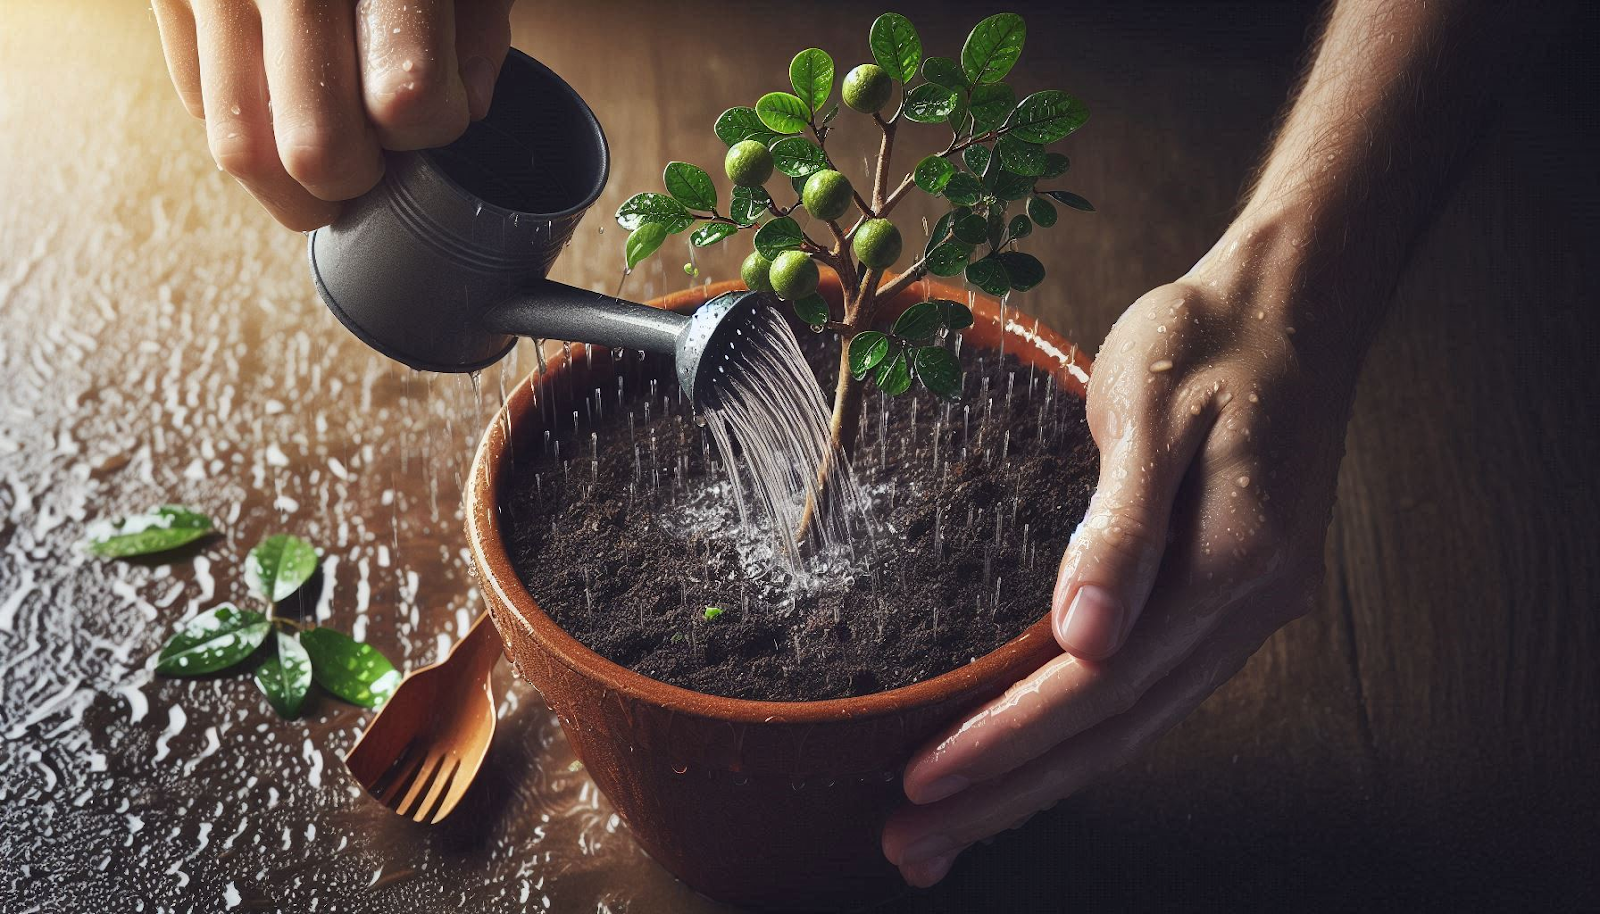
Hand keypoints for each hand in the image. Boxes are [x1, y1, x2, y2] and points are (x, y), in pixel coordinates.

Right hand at [152, 0, 513, 229]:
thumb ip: (478, 29)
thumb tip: (461, 115)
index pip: (407, 98)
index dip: (433, 128)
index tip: (436, 112)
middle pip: (317, 144)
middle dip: (360, 178)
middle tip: (379, 162)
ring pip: (243, 149)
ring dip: (297, 185)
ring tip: (335, 164)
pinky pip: (201, 102)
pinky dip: (251, 128)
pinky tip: (284, 99)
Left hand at [882, 224, 1363, 886]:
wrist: (1288, 308)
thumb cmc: (1203, 342)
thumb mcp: (1148, 412)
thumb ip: (1119, 528)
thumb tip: (1081, 638)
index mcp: (1229, 566)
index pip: (1097, 686)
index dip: (1007, 739)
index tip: (922, 780)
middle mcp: (1245, 611)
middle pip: (1111, 734)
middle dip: (1007, 795)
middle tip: (911, 845)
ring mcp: (1243, 613)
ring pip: (1130, 726)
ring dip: (1038, 781)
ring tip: (948, 825)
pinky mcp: (1226, 602)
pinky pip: (1147, 693)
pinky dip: (1080, 738)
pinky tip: (1031, 759)